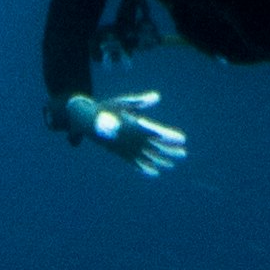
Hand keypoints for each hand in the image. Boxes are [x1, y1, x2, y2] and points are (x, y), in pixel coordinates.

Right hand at [63, 90, 185, 176]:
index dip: (170, 136)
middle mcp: (131, 139)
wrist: (86, 121)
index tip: (182, 139)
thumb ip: (140, 102)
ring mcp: (125, 148)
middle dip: (169, 151)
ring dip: (160, 161)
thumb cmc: (107, 108)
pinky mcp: (120, 154)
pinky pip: (134, 163)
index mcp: (134, 125)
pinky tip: (154, 173)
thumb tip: (157, 96)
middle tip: (183, 154)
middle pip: (154, 147)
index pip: (156, 133)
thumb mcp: (123, 102)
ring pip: (146, 157)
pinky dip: (144, 168)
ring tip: (172, 164)